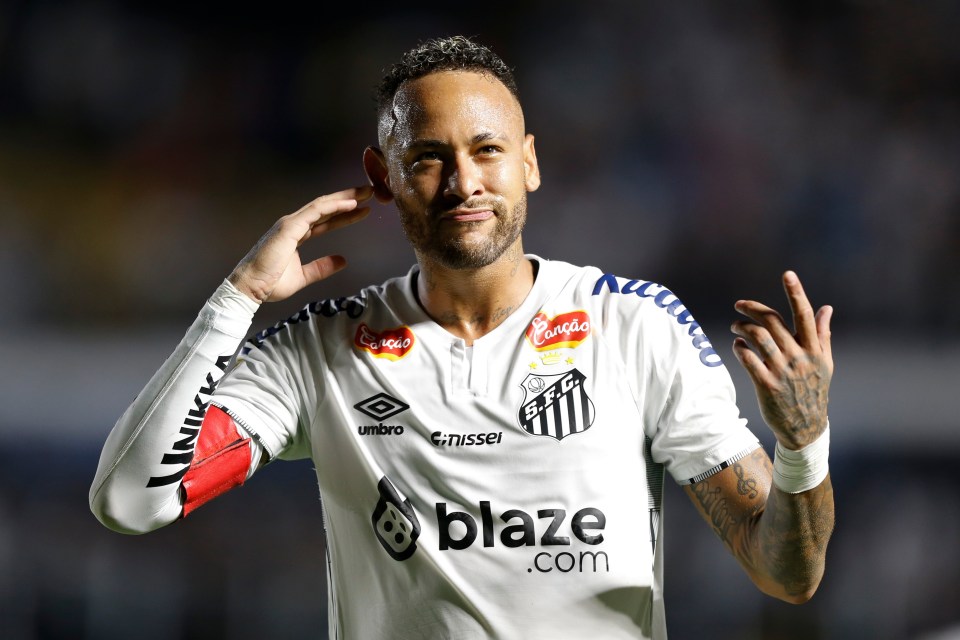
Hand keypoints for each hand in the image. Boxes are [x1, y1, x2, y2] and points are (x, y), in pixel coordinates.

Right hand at [228, 187, 373, 302]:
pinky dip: (334, 206)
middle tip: (369, 192)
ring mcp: (291, 224)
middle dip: (348, 199)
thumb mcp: (303, 276)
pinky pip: (316, 212)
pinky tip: (351, 204)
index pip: (325, 220)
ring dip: (345, 198)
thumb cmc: (270, 284)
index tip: (363, 209)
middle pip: (326, 207)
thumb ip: (321, 268)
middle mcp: (294, 225)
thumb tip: (342, 261)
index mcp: (296, 234)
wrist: (250, 288)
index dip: (344, 214)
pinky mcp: (289, 227)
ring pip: (322, 205)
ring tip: (365, 193)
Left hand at [730, 271, 832, 449]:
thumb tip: (827, 308)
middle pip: (773, 322)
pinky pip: (748, 359)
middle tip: (739, 305)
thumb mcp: (824, 363)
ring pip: (758, 338)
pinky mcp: (767, 385)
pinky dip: (739, 348)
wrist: (806, 427)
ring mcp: (783, 371)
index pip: (804, 315)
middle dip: (753, 308)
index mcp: (815, 349)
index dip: (796, 293)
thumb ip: (822, 334)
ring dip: (742, 327)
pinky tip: (737, 345)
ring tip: (735, 326)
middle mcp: (799, 357)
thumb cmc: (814, 391)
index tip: (787, 274)